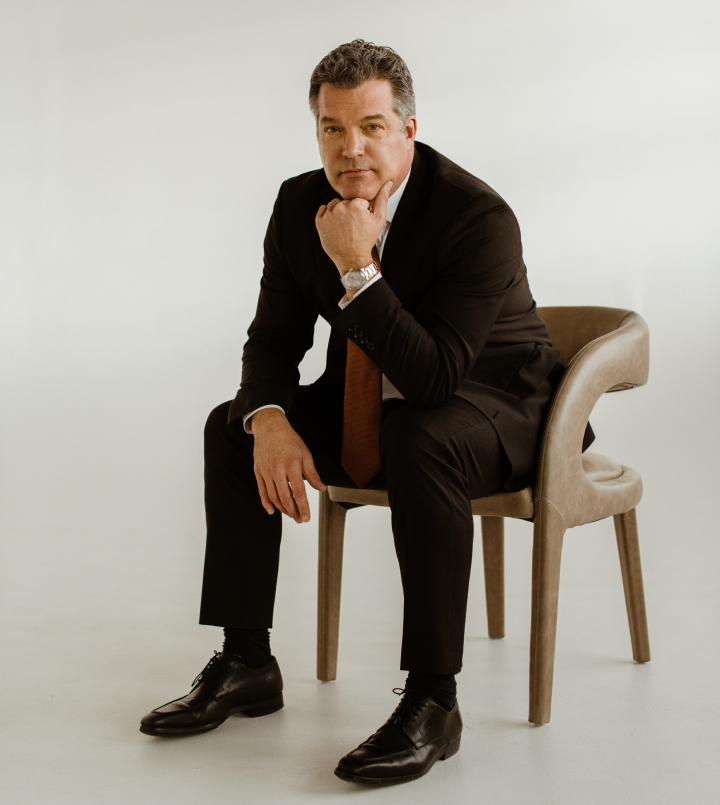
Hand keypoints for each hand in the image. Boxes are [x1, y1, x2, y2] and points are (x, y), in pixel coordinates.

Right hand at [251, 408, 325, 523]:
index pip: (299, 492)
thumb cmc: (289, 440)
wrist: (270, 427)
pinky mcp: (258, 472)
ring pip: (273, 497)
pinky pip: (262, 491)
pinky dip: (266, 503)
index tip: (307, 518)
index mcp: (292, 465)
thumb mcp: (305, 454)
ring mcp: (266, 472)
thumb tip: (321, 489)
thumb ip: (312, 474)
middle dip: (293, 512)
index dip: (303, 507)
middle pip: (285, 498)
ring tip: (291, 515)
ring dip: (282, 509)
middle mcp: (277, 470)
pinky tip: (272, 511)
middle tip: (300, 519)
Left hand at [315, 180, 392, 273]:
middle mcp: (341, 207)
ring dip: (338, 212)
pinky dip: (327, 216)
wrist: (352, 259)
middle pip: (345, 202)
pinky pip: (322, 210)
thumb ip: (382, 198)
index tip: (361, 221)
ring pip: (334, 205)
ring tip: (344, 226)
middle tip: (353, 226)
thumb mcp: (379, 219)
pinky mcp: (320, 222)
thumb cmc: (366, 240)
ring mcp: (329, 214)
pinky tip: (335, 226)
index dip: (360, 210)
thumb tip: (387, 183)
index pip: (357, 200)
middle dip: (349, 210)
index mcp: (356, 204)